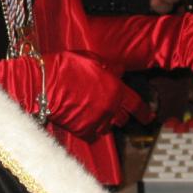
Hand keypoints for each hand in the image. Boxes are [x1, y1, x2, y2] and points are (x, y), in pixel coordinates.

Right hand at [0, 51, 148, 138]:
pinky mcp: (82, 130)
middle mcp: (110, 107)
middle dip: (119, 113)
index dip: (144, 112)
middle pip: (123, 117)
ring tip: (92, 111)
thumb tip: (120, 70)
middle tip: (109, 106)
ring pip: (108, 126)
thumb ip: (109, 67)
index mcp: (115, 89)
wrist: (43, 84)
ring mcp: (96, 121)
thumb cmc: (65, 67)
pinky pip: (93, 134)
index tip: (148, 117)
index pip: (136, 104)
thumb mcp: (90, 59)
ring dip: (104, 120)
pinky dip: (90, 129)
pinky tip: (82, 119)